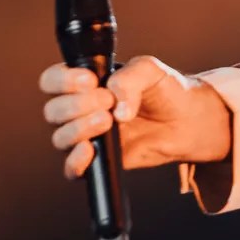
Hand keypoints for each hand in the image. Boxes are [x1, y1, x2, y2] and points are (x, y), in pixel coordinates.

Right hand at [39, 55, 232, 179]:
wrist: (187, 120)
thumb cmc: (165, 90)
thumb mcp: (150, 71)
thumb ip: (129, 79)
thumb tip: (116, 107)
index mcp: (84, 82)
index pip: (52, 81)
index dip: (63, 81)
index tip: (90, 81)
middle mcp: (79, 109)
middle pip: (53, 110)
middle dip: (77, 105)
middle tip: (107, 101)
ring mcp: (86, 137)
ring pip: (60, 138)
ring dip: (79, 129)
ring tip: (108, 121)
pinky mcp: (98, 161)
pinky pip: (71, 169)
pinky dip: (75, 161)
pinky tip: (91, 150)